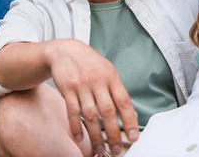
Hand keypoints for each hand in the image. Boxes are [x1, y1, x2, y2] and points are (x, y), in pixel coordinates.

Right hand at [46, 39, 138, 154]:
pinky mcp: (67, 89)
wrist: (65, 50)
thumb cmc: (89, 63)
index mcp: (111, 77)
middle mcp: (97, 81)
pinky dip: (75, 127)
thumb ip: (116, 90)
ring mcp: (81, 85)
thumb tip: (131, 114)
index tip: (134, 137)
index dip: (130, 120)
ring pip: (90, 115)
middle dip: (113, 134)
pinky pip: (72, 111)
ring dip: (95, 135)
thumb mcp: (107, 70)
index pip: (124, 101)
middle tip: (116, 150)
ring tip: (99, 149)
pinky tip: (79, 138)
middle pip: (107, 111)